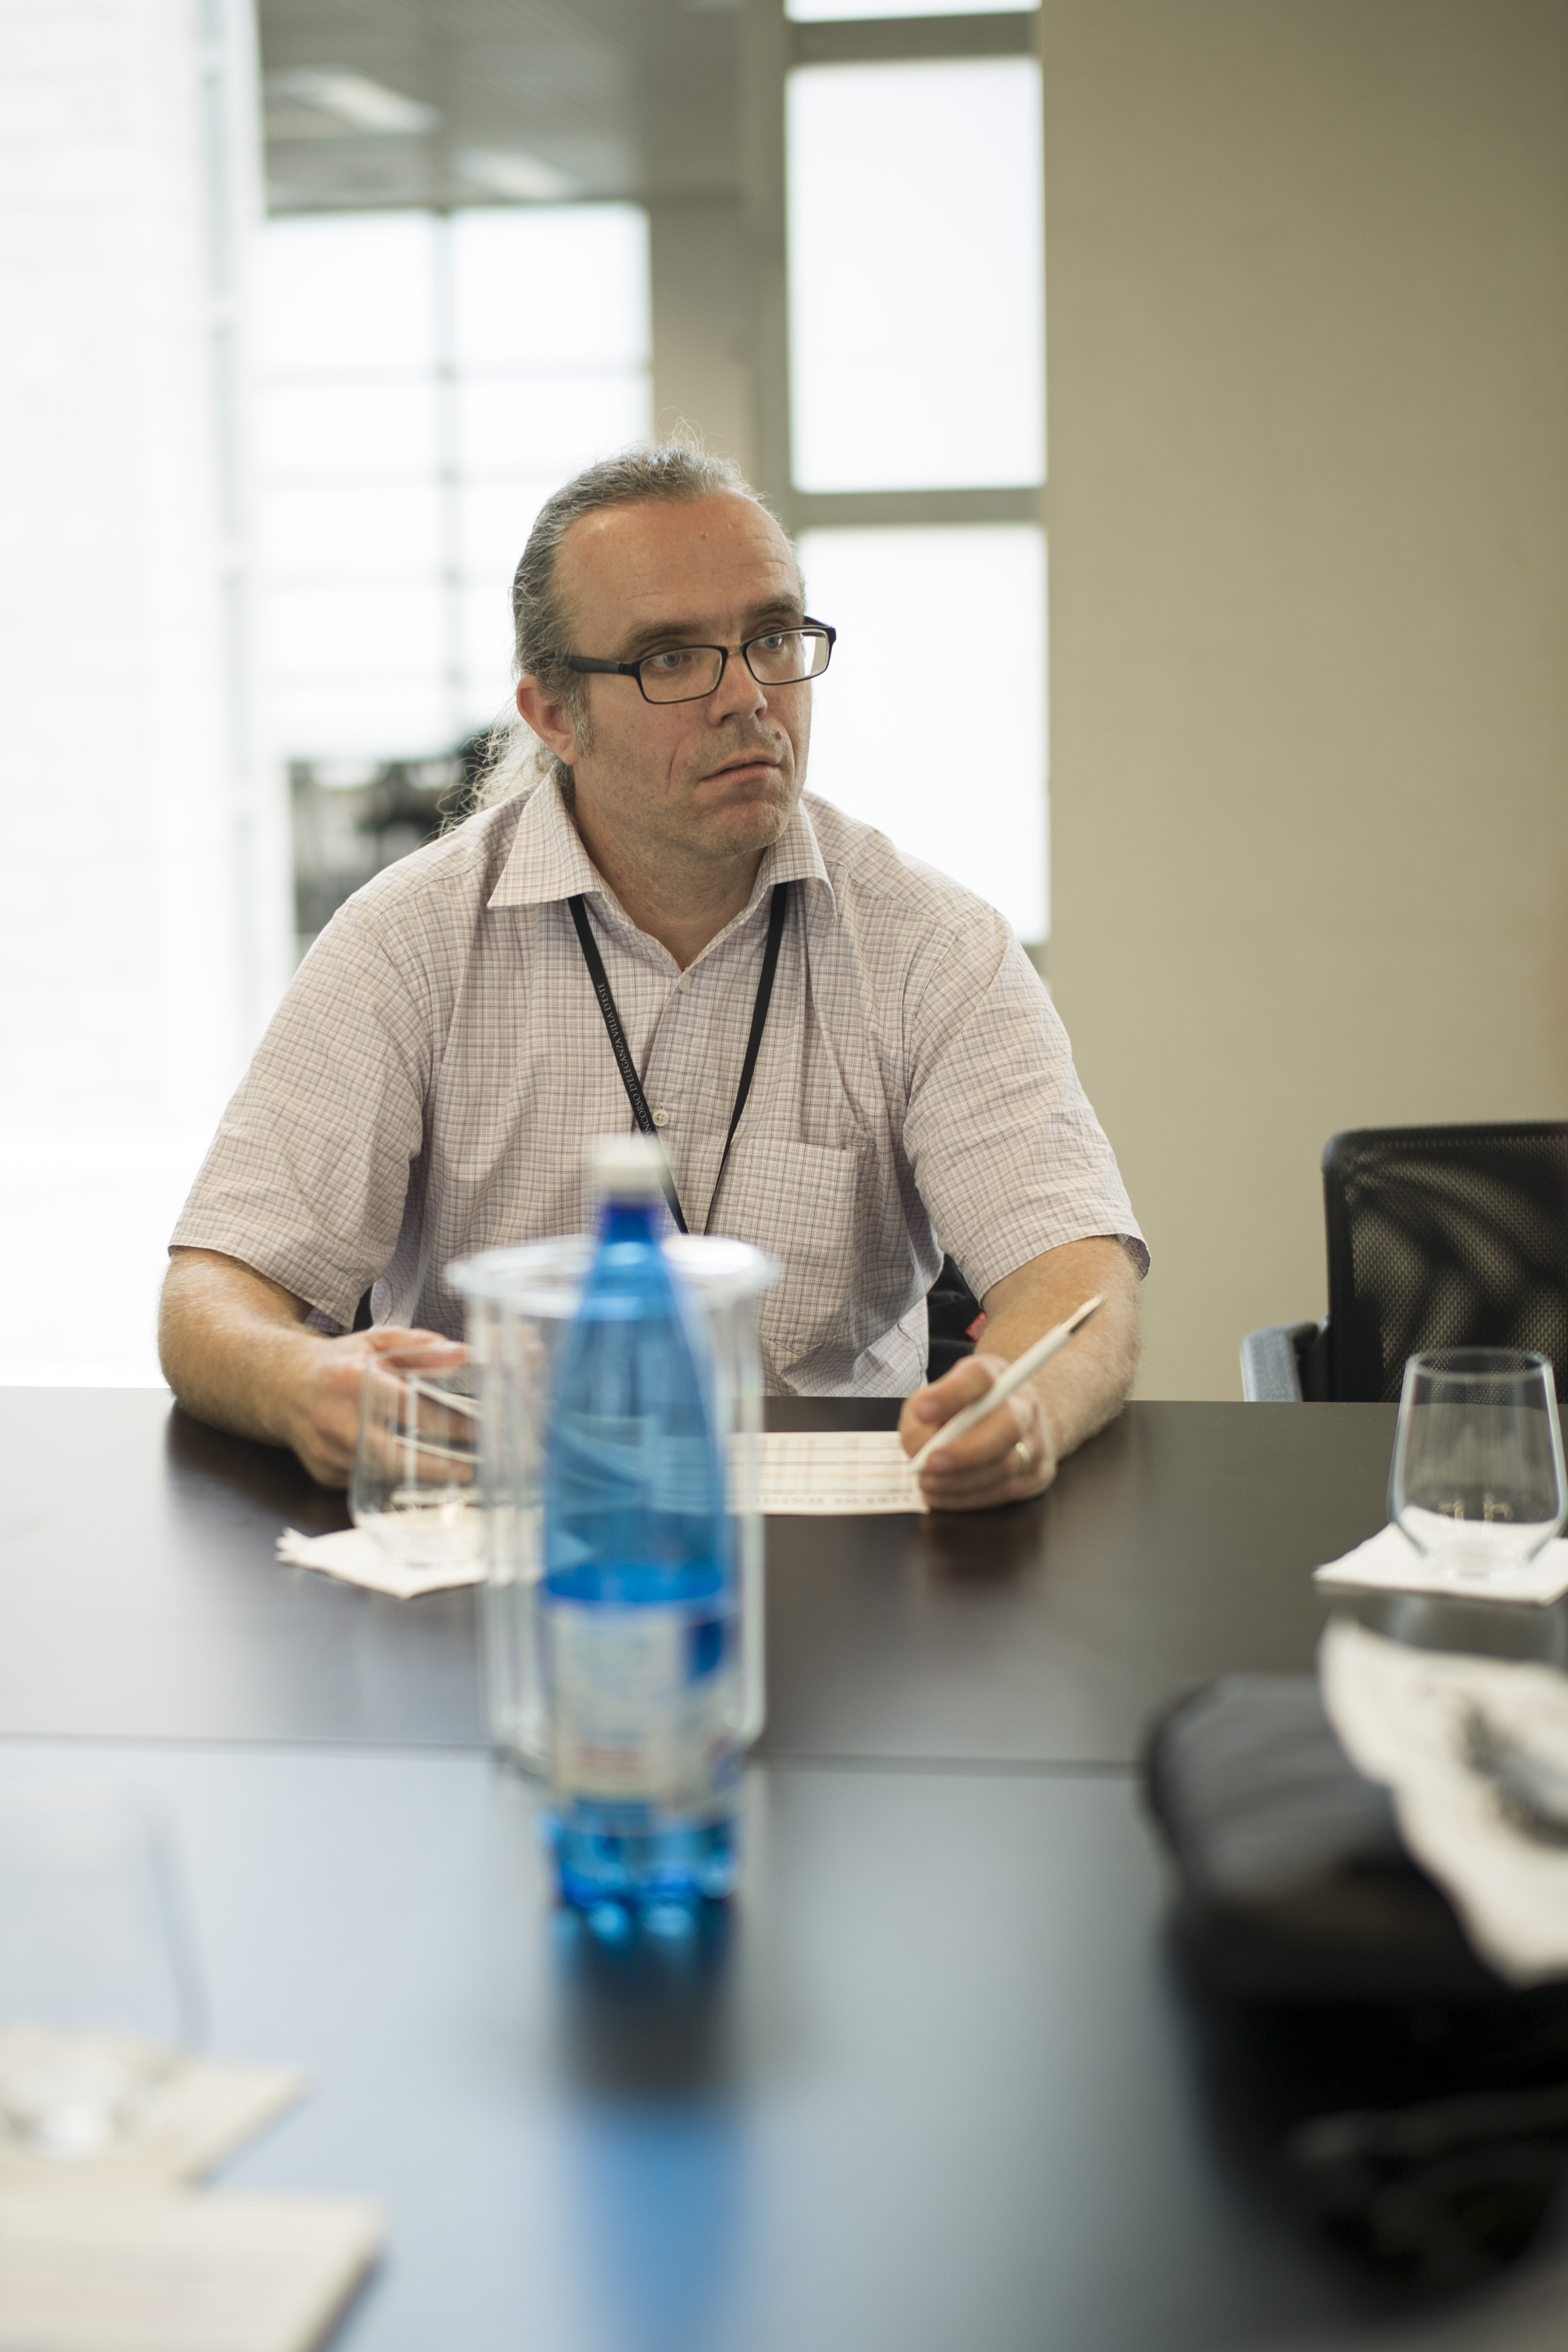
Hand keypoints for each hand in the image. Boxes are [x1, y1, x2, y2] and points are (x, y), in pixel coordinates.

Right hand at [282, 1325, 466, 1487]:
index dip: (444, 1421)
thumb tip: (462, 1353)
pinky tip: (416, 1472)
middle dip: (438, 1467)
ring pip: (384, 1474)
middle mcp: (335, 1420)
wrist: (284, 1386)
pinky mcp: (325, 1473)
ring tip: (455, 1474)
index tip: (476, 1430)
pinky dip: (394, 1477)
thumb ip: (421, 1346)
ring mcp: (328, 1452)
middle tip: (472, 1470)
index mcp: (351, 1381)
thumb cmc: (338, 1365)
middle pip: (394, 1454)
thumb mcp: (377, 1343)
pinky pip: (369, 1481)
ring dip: (421, 1477)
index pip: (407, 1406)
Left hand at [898, 1351, 1058, 1512]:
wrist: (1009, 1423)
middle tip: (929, 1464)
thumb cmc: (961, 1410)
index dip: (951, 1394)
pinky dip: (966, 1498)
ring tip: (927, 1483)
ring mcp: (1036, 1439)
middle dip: (965, 1451)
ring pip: (1004, 1466)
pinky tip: (941, 1495)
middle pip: (1007, 1427)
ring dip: (960, 1481)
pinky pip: (1003, 1492)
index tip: (923, 1411)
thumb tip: (919, 1449)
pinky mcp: (1037, 1472)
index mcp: (995, 1375)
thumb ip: (920, 1417)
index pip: (979, 1377)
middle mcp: (1022, 1403)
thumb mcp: (934, 1399)